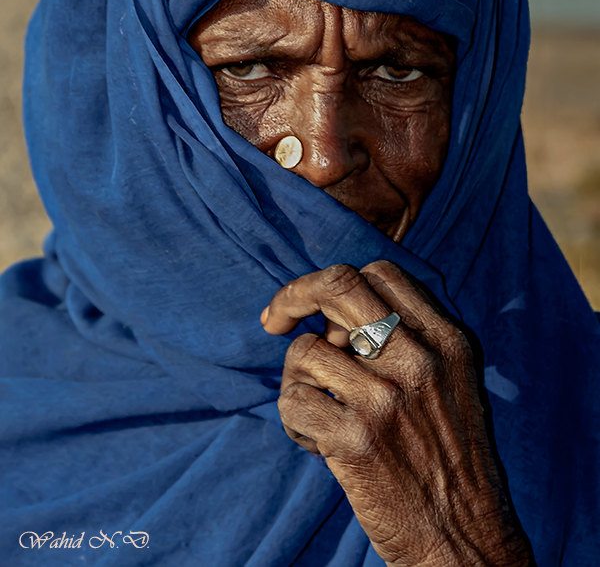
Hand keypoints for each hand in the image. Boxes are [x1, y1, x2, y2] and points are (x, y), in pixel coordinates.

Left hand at [261, 261, 530, 566]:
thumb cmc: (450, 457)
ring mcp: (386, 398)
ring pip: (305, 351)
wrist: (466, 539)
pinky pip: (293, 401)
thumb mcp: (453, 381)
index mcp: (448, 340)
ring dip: (299, 382)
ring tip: (322, 415)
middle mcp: (420, 360)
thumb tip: (332, 321)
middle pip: (338, 286)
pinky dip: (295, 422)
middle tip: (274, 321)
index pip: (379, 273)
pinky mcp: (355, 439)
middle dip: (294, 295)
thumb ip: (409, 338)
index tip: (315, 309)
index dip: (335, 283)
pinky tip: (321, 445)